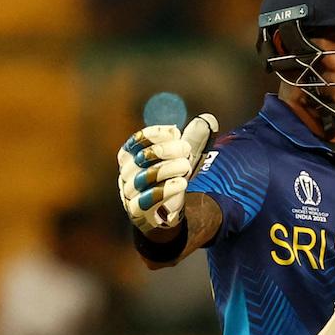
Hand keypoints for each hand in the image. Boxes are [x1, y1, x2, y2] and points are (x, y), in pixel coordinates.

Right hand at [117, 115, 216, 232]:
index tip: (176, 133)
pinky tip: (182, 183)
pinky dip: (166, 189)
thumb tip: (208, 119)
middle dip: (166, 150)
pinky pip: (147, 199)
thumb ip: (193, 139)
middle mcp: (126, 172)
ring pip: (145, 177)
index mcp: (131, 155)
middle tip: (186, 149)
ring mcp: (129, 192)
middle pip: (142, 156)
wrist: (166, 215)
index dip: (155, 134)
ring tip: (186, 166)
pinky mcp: (137, 210)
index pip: (137, 140)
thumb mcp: (182, 159)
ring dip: (168, 168)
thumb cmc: (171, 179)